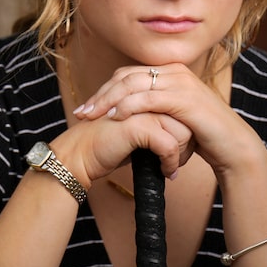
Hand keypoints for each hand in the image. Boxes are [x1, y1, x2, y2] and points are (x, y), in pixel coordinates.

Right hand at [54, 105, 192, 184]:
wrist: (79, 154)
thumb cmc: (105, 146)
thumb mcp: (136, 131)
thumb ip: (155, 125)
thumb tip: (185, 134)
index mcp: (142, 94)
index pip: (178, 108)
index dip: (184, 131)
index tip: (180, 153)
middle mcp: (143, 97)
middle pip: (184, 118)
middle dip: (186, 144)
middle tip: (176, 162)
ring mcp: (141, 110)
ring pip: (182, 131)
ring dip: (181, 154)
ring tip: (170, 167)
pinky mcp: (138, 126)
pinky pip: (169, 145)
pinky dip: (170, 162)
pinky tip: (165, 172)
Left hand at [74, 63, 258, 173]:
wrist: (232, 147)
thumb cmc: (201, 135)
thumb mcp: (171, 116)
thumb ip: (151, 108)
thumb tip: (123, 113)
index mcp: (169, 72)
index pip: (126, 75)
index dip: (104, 90)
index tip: (86, 107)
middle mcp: (174, 71)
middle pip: (125, 77)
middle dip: (100, 95)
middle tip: (81, 112)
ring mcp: (180, 82)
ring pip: (132, 85)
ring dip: (108, 101)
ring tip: (92, 116)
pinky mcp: (185, 98)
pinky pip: (148, 99)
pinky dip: (128, 107)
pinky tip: (114, 118)